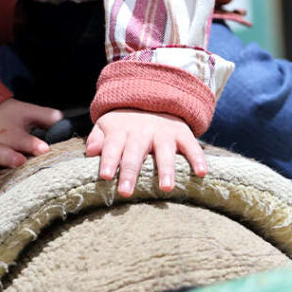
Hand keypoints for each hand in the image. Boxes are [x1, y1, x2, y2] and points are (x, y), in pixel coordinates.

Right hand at [0, 98, 61, 204]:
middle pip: (1, 151)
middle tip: (20, 162)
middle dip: (10, 157)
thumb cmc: (6, 118)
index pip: (22, 138)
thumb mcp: (25, 112)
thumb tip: (62, 118)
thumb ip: (44, 117)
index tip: (44, 149)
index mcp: (10, 134)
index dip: (32, 143)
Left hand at [85, 109, 206, 196]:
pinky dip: (197, 158)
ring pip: (164, 150)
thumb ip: (97, 138)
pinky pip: (191, 145)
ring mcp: (163, 131)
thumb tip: (90, 151)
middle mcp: (141, 131)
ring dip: (165, 169)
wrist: (153, 98)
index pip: (112, 146)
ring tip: (165, 188)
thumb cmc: (126, 124)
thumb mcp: (108, 126)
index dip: (109, 160)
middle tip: (126, 193)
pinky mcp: (182, 133)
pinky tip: (201, 173)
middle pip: (135, 152)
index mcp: (120, 130)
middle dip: (130, 171)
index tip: (106, 176)